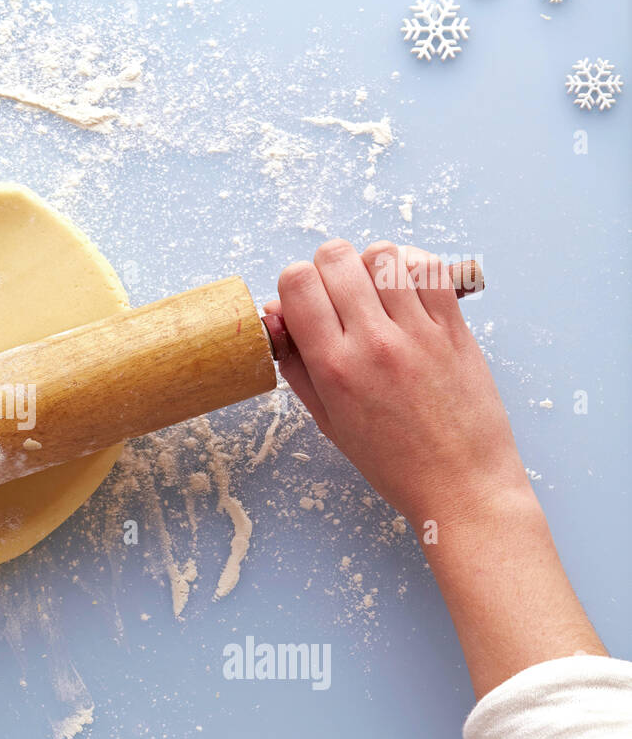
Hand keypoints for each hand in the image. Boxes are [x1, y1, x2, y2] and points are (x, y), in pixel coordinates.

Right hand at [268, 240, 604, 695]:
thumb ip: (297, 365)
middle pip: (335, 257)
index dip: (293, 284)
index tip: (303, 302)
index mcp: (333, 367)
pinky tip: (406, 290)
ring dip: (370, 265)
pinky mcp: (455, 327)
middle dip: (327, 268)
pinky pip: (429, 268)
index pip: (296, 283)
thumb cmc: (392, 462)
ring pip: (382, 254)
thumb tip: (276, 318)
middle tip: (337, 295)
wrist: (461, 484)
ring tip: (375, 292)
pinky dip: (411, 267)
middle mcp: (373, 341)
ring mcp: (418, 331)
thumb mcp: (327, 420)